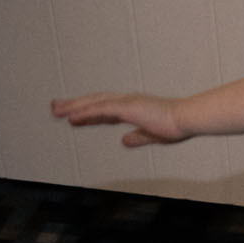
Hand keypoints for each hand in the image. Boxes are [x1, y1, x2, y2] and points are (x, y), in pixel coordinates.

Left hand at [50, 92, 187, 147]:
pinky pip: (100, 108)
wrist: (187, 119)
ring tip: (56, 110)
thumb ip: (138, 137)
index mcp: (134, 108)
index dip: (88, 113)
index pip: (105, 110)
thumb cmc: (177, 126)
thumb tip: (124, 141)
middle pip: (94, 101)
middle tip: (56, 107)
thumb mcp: (153, 135)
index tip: (73, 118)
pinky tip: (72, 116)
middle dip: (74, 105)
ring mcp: (126, 102)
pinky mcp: (126, 107)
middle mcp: (127, 101)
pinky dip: (85, 112)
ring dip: (73, 106)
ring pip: (93, 102)